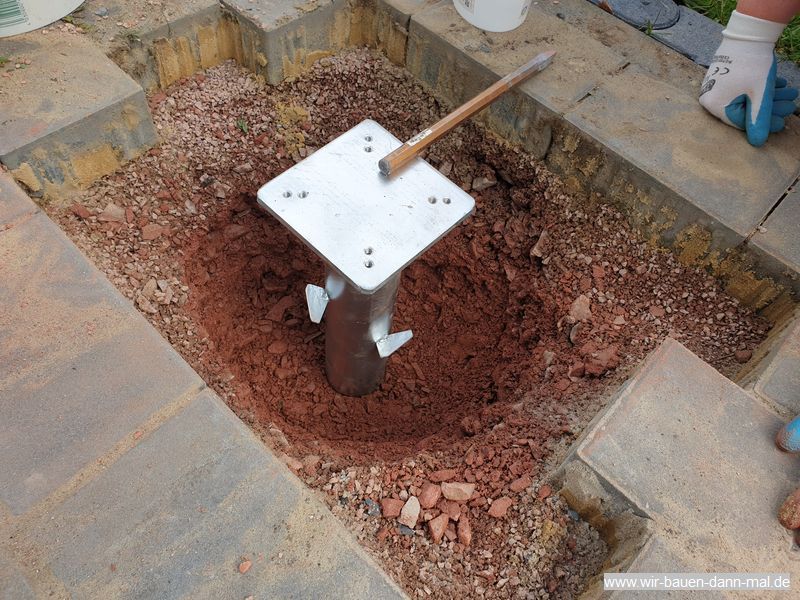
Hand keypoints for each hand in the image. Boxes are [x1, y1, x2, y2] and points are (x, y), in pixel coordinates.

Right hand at [699, 11, 797, 146]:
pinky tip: (777, 85)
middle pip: (745, 109)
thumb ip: (759, 120)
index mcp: (714, 105)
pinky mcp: (722, 77)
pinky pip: (742, 89)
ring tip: (789, 92)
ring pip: (746, 97)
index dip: (764, 123)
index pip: (741, 121)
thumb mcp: (760, 95)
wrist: (748, 34)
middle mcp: (710, 98)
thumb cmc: (752, 65)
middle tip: (790, 105)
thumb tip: (758, 143)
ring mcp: (715, 86)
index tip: (784, 122)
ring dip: (769, 96)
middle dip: (771, 107)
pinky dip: (760, 88)